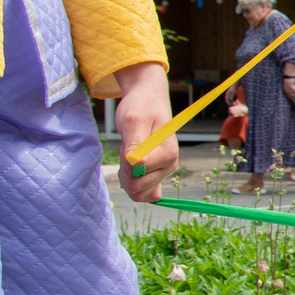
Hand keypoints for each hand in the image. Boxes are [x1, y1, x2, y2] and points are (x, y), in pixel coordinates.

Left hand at [115, 63, 178, 203]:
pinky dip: (133, 184)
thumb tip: (136, 164)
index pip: (138, 175)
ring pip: (138, 191)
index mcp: (168, 154)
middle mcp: (170, 165)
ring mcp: (164, 170)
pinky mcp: (157, 173)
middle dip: (124, 169)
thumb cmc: (140, 107)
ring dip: (127, 175)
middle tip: (127, 147)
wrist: (147, 99)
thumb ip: (135, 143)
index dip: (125, 161)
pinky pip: (146, 194)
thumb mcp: (133, 121)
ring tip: (129, 153)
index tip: (127, 144)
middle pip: (137, 187)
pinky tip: (132, 168)